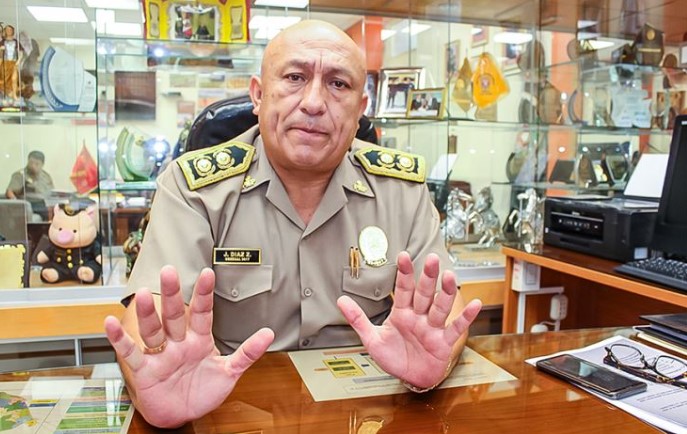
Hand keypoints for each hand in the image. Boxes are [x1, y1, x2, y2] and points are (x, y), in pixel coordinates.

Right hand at [104, 266, 273, 427]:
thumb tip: (269, 333)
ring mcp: (160, 355)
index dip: (204, 294)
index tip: (208, 273)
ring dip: (147, 314)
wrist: (182, 415)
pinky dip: (119, 340)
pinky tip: (109, 323)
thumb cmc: (203, 390)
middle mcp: (178, 343)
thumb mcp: (229, 372)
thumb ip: (247, 353)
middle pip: (174, 315)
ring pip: (153, 330)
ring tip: (142, 294)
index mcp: (199, 340)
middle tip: (169, 271)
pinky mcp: (145, 371)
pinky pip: (130, 354)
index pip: (202, 313)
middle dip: (172, 295)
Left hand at [338, 252, 481, 388]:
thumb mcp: (372, 340)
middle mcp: (419, 316)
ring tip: (450, 275)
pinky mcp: (444, 342)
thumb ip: (358, 319)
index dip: (404, 273)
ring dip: (447, 292)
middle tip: (432, 259)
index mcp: (401, 312)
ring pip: (441, 307)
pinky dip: (466, 317)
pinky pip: (456, 328)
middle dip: (428, 277)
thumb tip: (340, 300)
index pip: (403, 289)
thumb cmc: (393, 357)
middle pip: (425, 294)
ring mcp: (433, 328)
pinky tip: (475, 303)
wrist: (410, 379)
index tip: (403, 256)